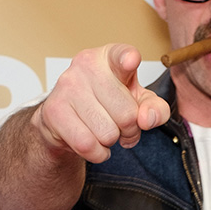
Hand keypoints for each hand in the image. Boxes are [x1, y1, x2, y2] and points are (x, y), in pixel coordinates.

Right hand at [34, 44, 169, 163]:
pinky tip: (91, 141)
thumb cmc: (107, 104)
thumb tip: (146, 119)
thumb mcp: (138, 103)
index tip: (131, 61)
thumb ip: (156, 109)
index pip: (122, 55)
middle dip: (129, 131)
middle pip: (127, 115)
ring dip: (110, 142)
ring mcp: (68, 86)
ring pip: (108, 133)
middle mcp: (87, 65)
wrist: (66, 120)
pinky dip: (96, 153)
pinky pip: (88, 145)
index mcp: (110, 57)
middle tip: (118, 125)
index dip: (128, 59)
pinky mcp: (54, 110)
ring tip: (101, 129)